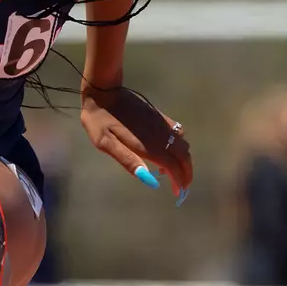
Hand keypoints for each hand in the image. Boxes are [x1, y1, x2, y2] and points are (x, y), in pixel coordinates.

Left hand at [79, 86, 192, 203]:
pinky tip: (169, 152)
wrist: (103, 91)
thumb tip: (151, 180)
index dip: (179, 181)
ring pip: (183, 145)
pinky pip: (178, 133)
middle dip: (187, 173)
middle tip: (182, 188)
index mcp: (148, 144)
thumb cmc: (99, 120)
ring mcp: (161, 124)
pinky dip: (179, 147)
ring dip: (184, 161)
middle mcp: (160, 135)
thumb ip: (128, 160)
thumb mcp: (105, 144)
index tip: (179, 194)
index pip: (173, 167)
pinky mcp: (159, 116)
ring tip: (174, 173)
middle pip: (184, 156)